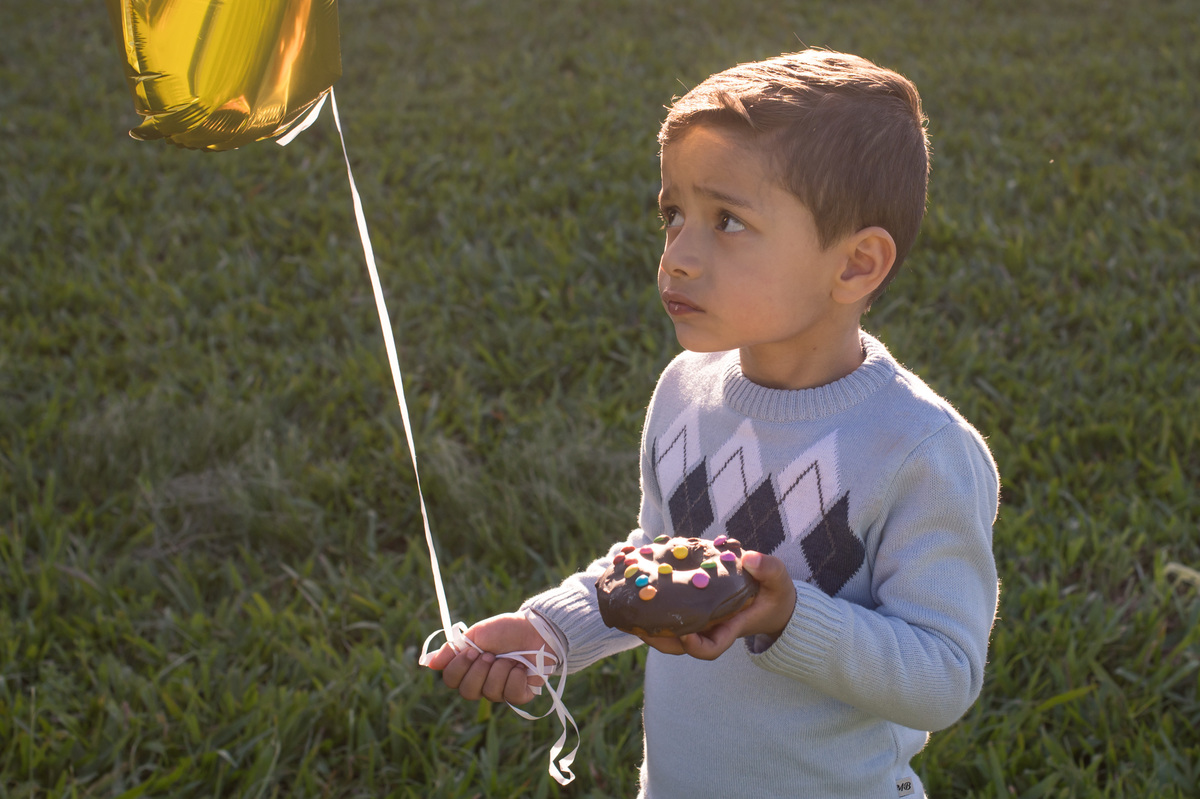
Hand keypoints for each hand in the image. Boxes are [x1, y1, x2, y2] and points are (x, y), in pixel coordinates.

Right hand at [422, 612, 551, 704]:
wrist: (535, 628)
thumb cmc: (505, 630)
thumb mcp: (476, 634)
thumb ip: (453, 649)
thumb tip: (428, 664)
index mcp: (470, 668)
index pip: (451, 681)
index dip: (459, 668)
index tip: (472, 651)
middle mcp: (483, 682)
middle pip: (467, 692)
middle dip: (480, 671)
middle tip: (491, 655)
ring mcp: (501, 690)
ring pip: (489, 693)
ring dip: (500, 670)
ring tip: (510, 658)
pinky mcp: (520, 694)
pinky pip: (511, 695)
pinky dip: (515, 678)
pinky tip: (521, 668)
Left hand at [639, 551, 795, 659]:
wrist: (773, 601)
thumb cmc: (776, 594)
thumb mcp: (780, 581)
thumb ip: (770, 570)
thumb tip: (751, 559)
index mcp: (731, 627)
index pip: (711, 648)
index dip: (696, 646)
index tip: (685, 634)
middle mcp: (712, 628)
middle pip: (680, 646)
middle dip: (658, 638)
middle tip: (637, 624)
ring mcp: (701, 621)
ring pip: (670, 633)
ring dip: (649, 625)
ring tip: (629, 608)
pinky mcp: (693, 609)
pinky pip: (671, 614)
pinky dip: (654, 606)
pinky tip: (639, 588)